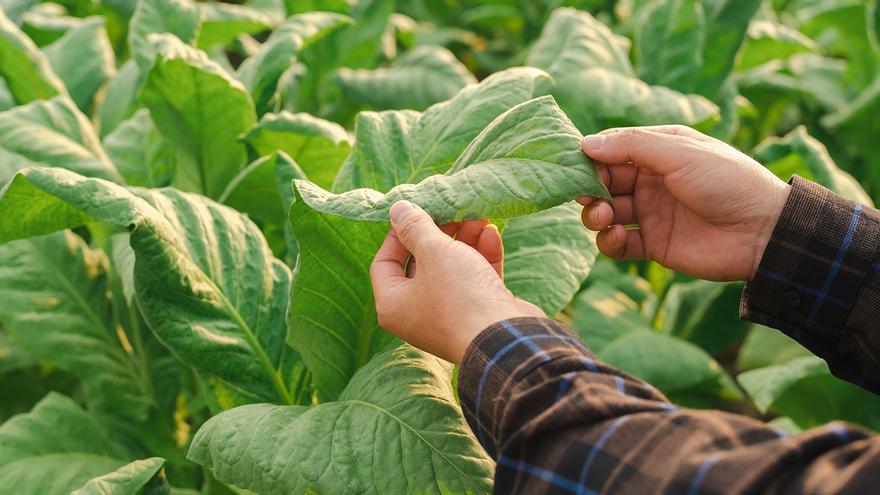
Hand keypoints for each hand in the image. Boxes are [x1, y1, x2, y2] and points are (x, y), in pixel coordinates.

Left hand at [370, 201, 544, 363]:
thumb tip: (397, 208)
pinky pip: (475, 279)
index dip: (398, 234)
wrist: (506, 339)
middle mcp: (418, 313)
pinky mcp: (479, 312)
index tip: (416, 211)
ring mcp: (450, 314)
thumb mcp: (434, 252)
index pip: (385, 263)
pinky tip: (491, 233)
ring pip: (452, 268)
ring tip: (478, 216)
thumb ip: (415, 227)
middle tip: (452, 209)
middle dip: (439, 232)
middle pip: (422, 263)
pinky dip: (482, 256)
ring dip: (465, 240)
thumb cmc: (459, 295)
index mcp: (394, 305)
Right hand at [579, 125, 790, 280]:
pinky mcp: (653, 245)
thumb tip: (586, 143)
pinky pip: (618, 244)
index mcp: (660, 151)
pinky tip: (616, 237)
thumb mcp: (680, 153)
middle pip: (604, 182)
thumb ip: (632, 146)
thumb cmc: (727, 182)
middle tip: (586, 195)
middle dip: (590, 188)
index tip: (573, 164)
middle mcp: (651, 181)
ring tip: (603, 217)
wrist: (763, 232)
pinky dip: (609, 242)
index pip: (612, 149)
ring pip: (606, 212)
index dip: (591, 156)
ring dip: (595, 214)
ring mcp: (651, 213)